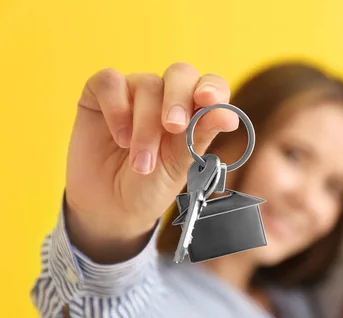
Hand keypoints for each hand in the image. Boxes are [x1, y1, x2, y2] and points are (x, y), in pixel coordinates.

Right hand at [64, 63, 238, 261]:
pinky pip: (110, 82)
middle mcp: (166, 95)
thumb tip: (231, 118)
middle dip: (178, 100)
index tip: (208, 101)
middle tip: (173, 127)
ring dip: (145, 127)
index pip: (211, 86)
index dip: (212, 89)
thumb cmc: (152, 184)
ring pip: (146, 85)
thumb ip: (201, 136)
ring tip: (141, 163)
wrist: (112, 207)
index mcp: (194, 110)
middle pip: (180, 74)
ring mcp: (134, 91)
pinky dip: (116, 109)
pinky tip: (120, 138)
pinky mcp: (100, 93)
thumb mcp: (180, 165)